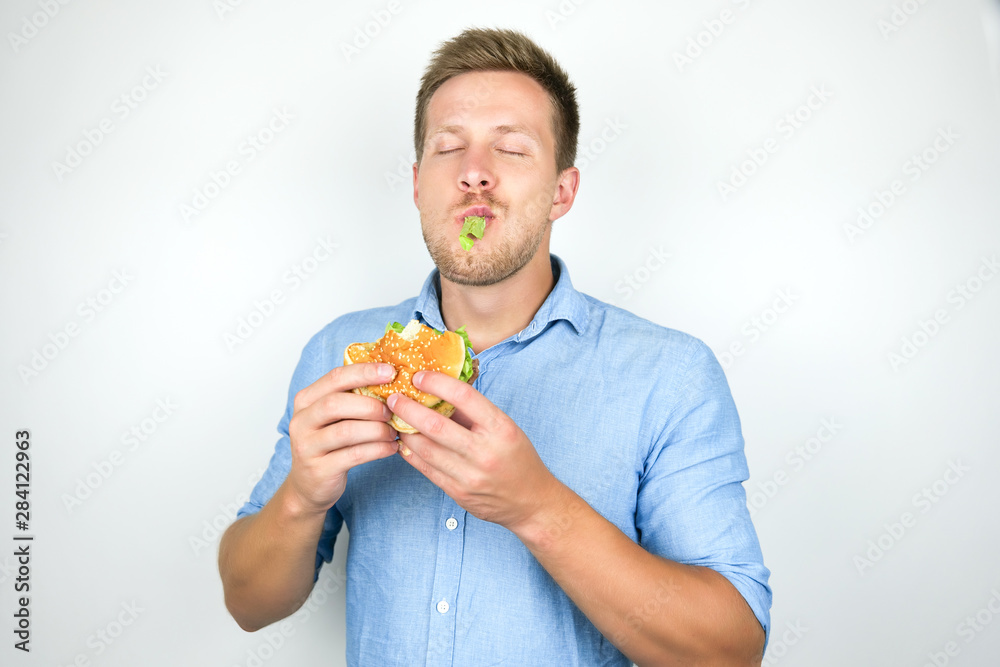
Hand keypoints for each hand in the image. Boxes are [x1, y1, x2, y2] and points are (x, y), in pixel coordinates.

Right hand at [285, 362, 398, 515]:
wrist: (309, 485)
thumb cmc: (328, 444)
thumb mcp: (333, 417)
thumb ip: (352, 397)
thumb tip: (391, 380)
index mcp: (306, 400)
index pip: (335, 377)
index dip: (364, 372)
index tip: (391, 372)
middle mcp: (301, 421)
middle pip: (336, 403)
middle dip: (370, 405)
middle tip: (392, 411)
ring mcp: (307, 447)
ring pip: (346, 431)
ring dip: (376, 429)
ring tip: (393, 432)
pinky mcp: (319, 469)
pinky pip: (354, 455)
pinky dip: (378, 449)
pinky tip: (391, 447)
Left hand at [387, 370, 559, 530]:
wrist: (531, 501)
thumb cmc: (517, 457)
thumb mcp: (505, 427)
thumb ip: (473, 412)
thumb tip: (438, 391)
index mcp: (500, 428)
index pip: (463, 396)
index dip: (436, 383)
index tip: (418, 377)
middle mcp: (485, 452)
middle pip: (436, 426)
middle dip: (408, 409)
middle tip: (393, 399)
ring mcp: (470, 476)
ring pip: (425, 449)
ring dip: (405, 432)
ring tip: (395, 420)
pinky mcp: (459, 493)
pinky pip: (427, 470)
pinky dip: (411, 454)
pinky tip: (404, 443)